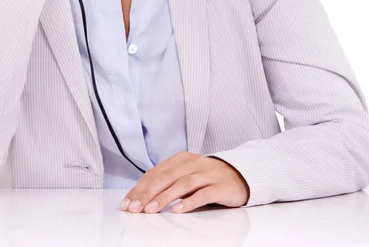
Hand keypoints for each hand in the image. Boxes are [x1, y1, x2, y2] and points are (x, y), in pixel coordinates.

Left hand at [120, 150, 249, 213]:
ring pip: (183, 183)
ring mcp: (208, 173)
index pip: (156, 172)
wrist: (240, 175)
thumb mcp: (185, 176)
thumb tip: (142, 197)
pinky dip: (189, 201)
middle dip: (148, 193)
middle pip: (166, 176)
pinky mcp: (220, 185)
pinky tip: (178, 210)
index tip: (128, 202)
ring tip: (152, 209)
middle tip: (135, 207)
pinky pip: (203, 193)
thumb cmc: (207, 178)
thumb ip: (168, 182)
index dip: (140, 187)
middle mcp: (193, 162)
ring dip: (165, 197)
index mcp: (181, 158)